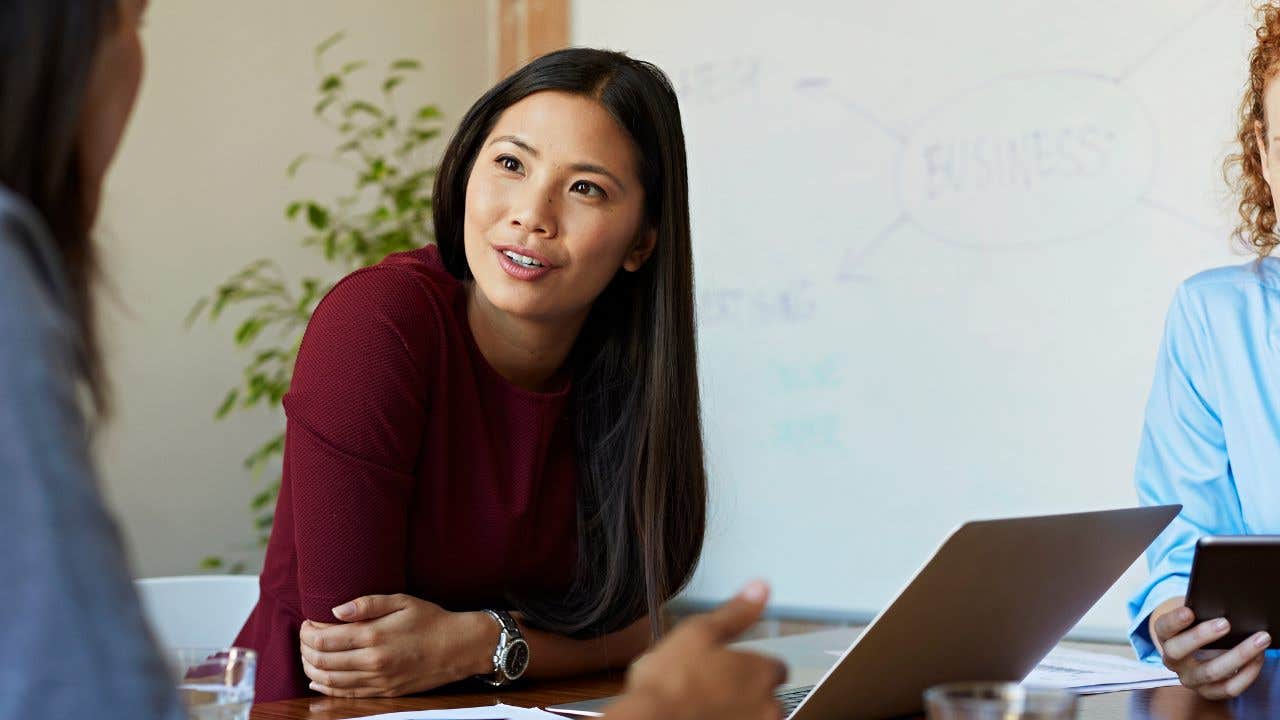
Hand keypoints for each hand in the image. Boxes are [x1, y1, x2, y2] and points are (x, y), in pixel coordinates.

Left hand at [299, 593, 492, 697]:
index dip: (307, 632)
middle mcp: (372, 661)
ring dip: (311, 669)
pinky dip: (326, 688)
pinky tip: (318, 680)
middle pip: (322, 661)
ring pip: (330, 681)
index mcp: (374, 636)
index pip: (324, 639)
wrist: (459, 648)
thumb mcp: (402, 601)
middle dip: (305, 649)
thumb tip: (335, 610)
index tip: (306, 623)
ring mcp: (378, 680)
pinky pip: (346, 695)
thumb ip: (367, 604)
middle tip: (304, 638)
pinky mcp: (384, 692)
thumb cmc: (431, 620)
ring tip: (308, 656)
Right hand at [604, 581, 786, 719]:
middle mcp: (767, 708)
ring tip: (702, 705)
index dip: (750, 665)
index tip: (729, 666)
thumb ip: (736, 612)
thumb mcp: (700, 631)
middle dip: (744, 693)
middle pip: (767, 698)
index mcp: (763, 674)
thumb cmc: (670, 683)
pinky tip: (700, 716)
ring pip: (752, 718)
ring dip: (735, 712)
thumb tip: (760, 588)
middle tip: (709, 687)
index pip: (776, 668)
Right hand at [1152, 599, 1269, 699]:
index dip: (1174, 621)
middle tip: (1225, 623)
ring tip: (1259, 639)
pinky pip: (1229, 687)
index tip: (1189, 611)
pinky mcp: (1208, 692)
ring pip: (1211, 671)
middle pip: (1179, 651)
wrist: (1199, 653)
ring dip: (1238, 655)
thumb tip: (1225, 607)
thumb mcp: (1194, 618)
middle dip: (1201, 636)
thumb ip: (1201, 612)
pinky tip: (1259, 658)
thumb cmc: (1199, 627)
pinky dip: (1247, 673)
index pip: (1163, 628)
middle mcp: (1172, 660)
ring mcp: (1189, 679)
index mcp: (1165, 637)